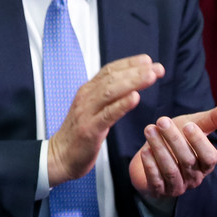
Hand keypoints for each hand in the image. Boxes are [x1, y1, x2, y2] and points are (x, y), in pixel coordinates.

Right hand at [47, 55, 163, 187]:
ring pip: (110, 92)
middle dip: (136, 70)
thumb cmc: (79, 135)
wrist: (60, 156)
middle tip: (157, 68)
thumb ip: (106, 97)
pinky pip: (107, 114)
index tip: (148, 60)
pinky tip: (135, 98)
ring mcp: (86, 112)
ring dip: (132, 82)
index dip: (129, 63)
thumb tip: (129, 86)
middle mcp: (86, 97)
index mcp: (87, 91)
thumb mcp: (91, 109)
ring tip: (150, 76)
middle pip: (112, 78)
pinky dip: (122, 104)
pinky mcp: (89, 129)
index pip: (109, 70)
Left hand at [128, 104, 216, 197]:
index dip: (199, 142)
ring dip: (160, 149)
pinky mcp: (158, 191)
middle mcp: (194, 178)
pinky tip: (144, 150)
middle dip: (174, 139)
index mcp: (205, 164)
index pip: (209, 158)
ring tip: (149, 129)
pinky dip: (150, 165)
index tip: (187, 125)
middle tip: (162, 121)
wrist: (152, 156)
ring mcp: (177, 186)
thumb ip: (211, 120)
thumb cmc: (177, 140)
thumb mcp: (193, 127)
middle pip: (187, 161)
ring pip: (170, 170)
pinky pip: (156, 180)